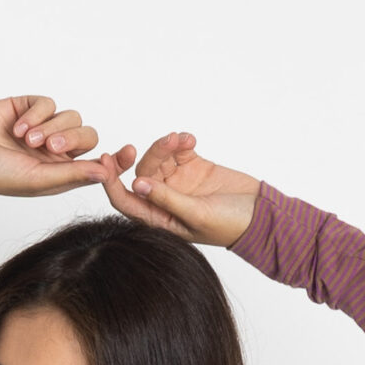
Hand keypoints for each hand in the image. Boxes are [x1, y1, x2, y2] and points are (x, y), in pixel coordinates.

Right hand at [0, 95, 134, 198]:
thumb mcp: (39, 179)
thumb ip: (74, 174)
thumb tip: (106, 173)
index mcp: (63, 174)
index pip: (99, 163)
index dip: (116, 159)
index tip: (128, 152)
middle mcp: (58, 151)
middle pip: (87, 136)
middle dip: (72, 140)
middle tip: (49, 149)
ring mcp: (45, 128)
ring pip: (71, 117)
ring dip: (50, 127)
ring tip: (26, 140)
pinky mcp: (31, 107)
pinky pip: (49, 103)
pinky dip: (36, 114)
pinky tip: (18, 127)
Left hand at [101, 132, 260, 247]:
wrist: (260, 214)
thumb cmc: (230, 225)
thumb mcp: (196, 215)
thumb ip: (167, 200)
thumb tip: (138, 185)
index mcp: (159, 220)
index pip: (126, 201)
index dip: (111, 182)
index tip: (105, 159)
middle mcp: (164, 202)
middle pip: (142, 173)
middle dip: (147, 155)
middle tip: (164, 142)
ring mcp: (178, 183)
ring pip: (159, 158)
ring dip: (167, 145)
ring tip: (182, 140)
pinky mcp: (193, 167)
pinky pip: (177, 149)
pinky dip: (181, 141)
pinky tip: (191, 139)